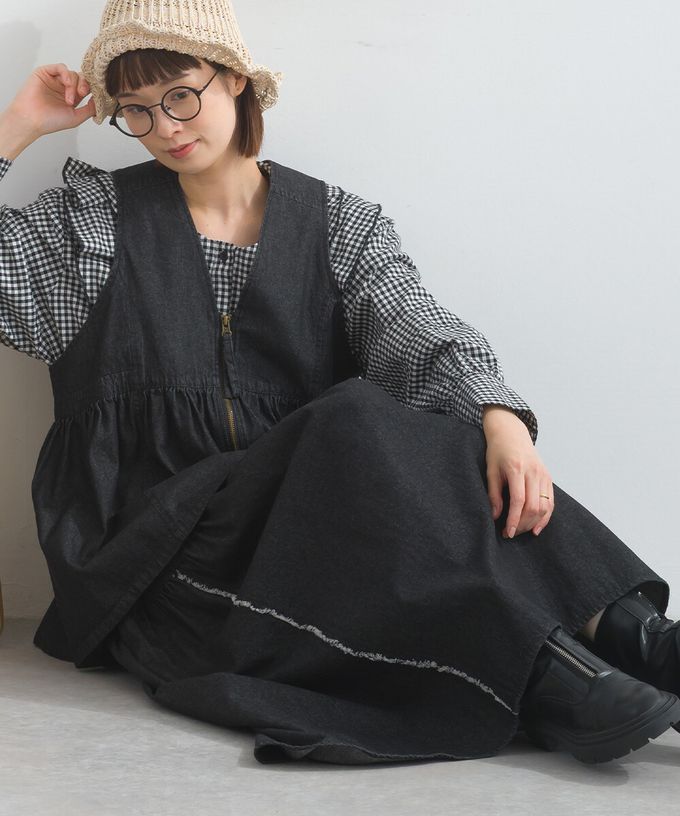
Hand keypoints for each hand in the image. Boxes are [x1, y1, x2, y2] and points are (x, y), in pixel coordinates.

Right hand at [2, 63, 95, 142]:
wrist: (32, 119)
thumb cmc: (50, 121)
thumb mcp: (76, 117)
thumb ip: (90, 109)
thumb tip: (101, 100)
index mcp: (72, 97)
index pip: (87, 87)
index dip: (92, 89)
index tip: (96, 95)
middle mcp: (64, 87)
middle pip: (81, 78)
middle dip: (84, 85)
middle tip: (82, 94)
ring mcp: (55, 80)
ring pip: (72, 74)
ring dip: (74, 85)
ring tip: (69, 99)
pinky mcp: (45, 72)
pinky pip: (60, 67)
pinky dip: (66, 74)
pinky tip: (67, 83)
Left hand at [482, 405, 553, 538]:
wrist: (512, 433)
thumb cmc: (498, 451)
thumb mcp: (491, 470)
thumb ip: (493, 494)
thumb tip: (495, 516)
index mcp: (517, 469)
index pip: (519, 501)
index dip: (514, 519)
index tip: (507, 532)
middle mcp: (534, 472)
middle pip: (534, 506)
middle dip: (523, 524)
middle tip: (511, 533)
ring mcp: (544, 474)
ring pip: (545, 506)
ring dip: (534, 523)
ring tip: (522, 531)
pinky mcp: (548, 477)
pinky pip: (551, 501)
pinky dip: (545, 516)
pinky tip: (536, 527)